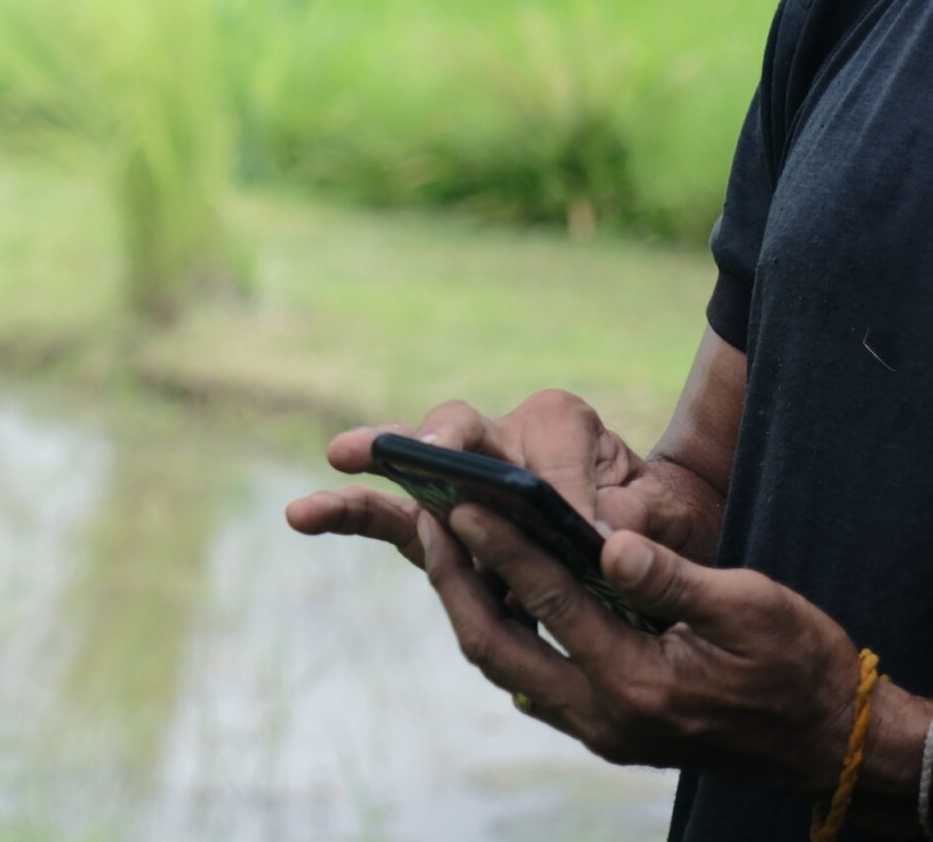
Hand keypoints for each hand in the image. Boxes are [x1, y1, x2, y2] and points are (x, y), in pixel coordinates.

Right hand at [286, 390, 713, 567]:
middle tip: (429, 451)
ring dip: (379, 461)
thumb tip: (600, 544)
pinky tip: (303, 514)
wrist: (647, 539)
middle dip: (443, 440)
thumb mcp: (665, 520)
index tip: (584, 534)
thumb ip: (635, 526)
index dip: (561, 491)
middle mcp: (503, 435)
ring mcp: (461, 476)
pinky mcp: (436, 517)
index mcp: (563, 424)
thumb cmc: (657, 525)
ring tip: (340, 454)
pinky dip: (352, 514)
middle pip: (463, 428)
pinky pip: (391, 514)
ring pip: (415, 464)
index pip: (549, 449)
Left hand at [421, 503, 858, 793]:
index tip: (462, 501)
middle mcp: (606, 716)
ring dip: (469, 607)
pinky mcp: (604, 729)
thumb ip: (672, 578)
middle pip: (498, 646)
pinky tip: (491, 589)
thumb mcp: (751, 608)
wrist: (832, 742)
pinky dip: (504, 634)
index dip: (501, 548)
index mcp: (639, 683)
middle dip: (454, 580)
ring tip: (445, 544)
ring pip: (506, 667)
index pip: (549, 603)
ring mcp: (601, 729)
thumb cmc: (800, 664)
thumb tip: (607, 539)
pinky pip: (531, 681)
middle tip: (429, 518)